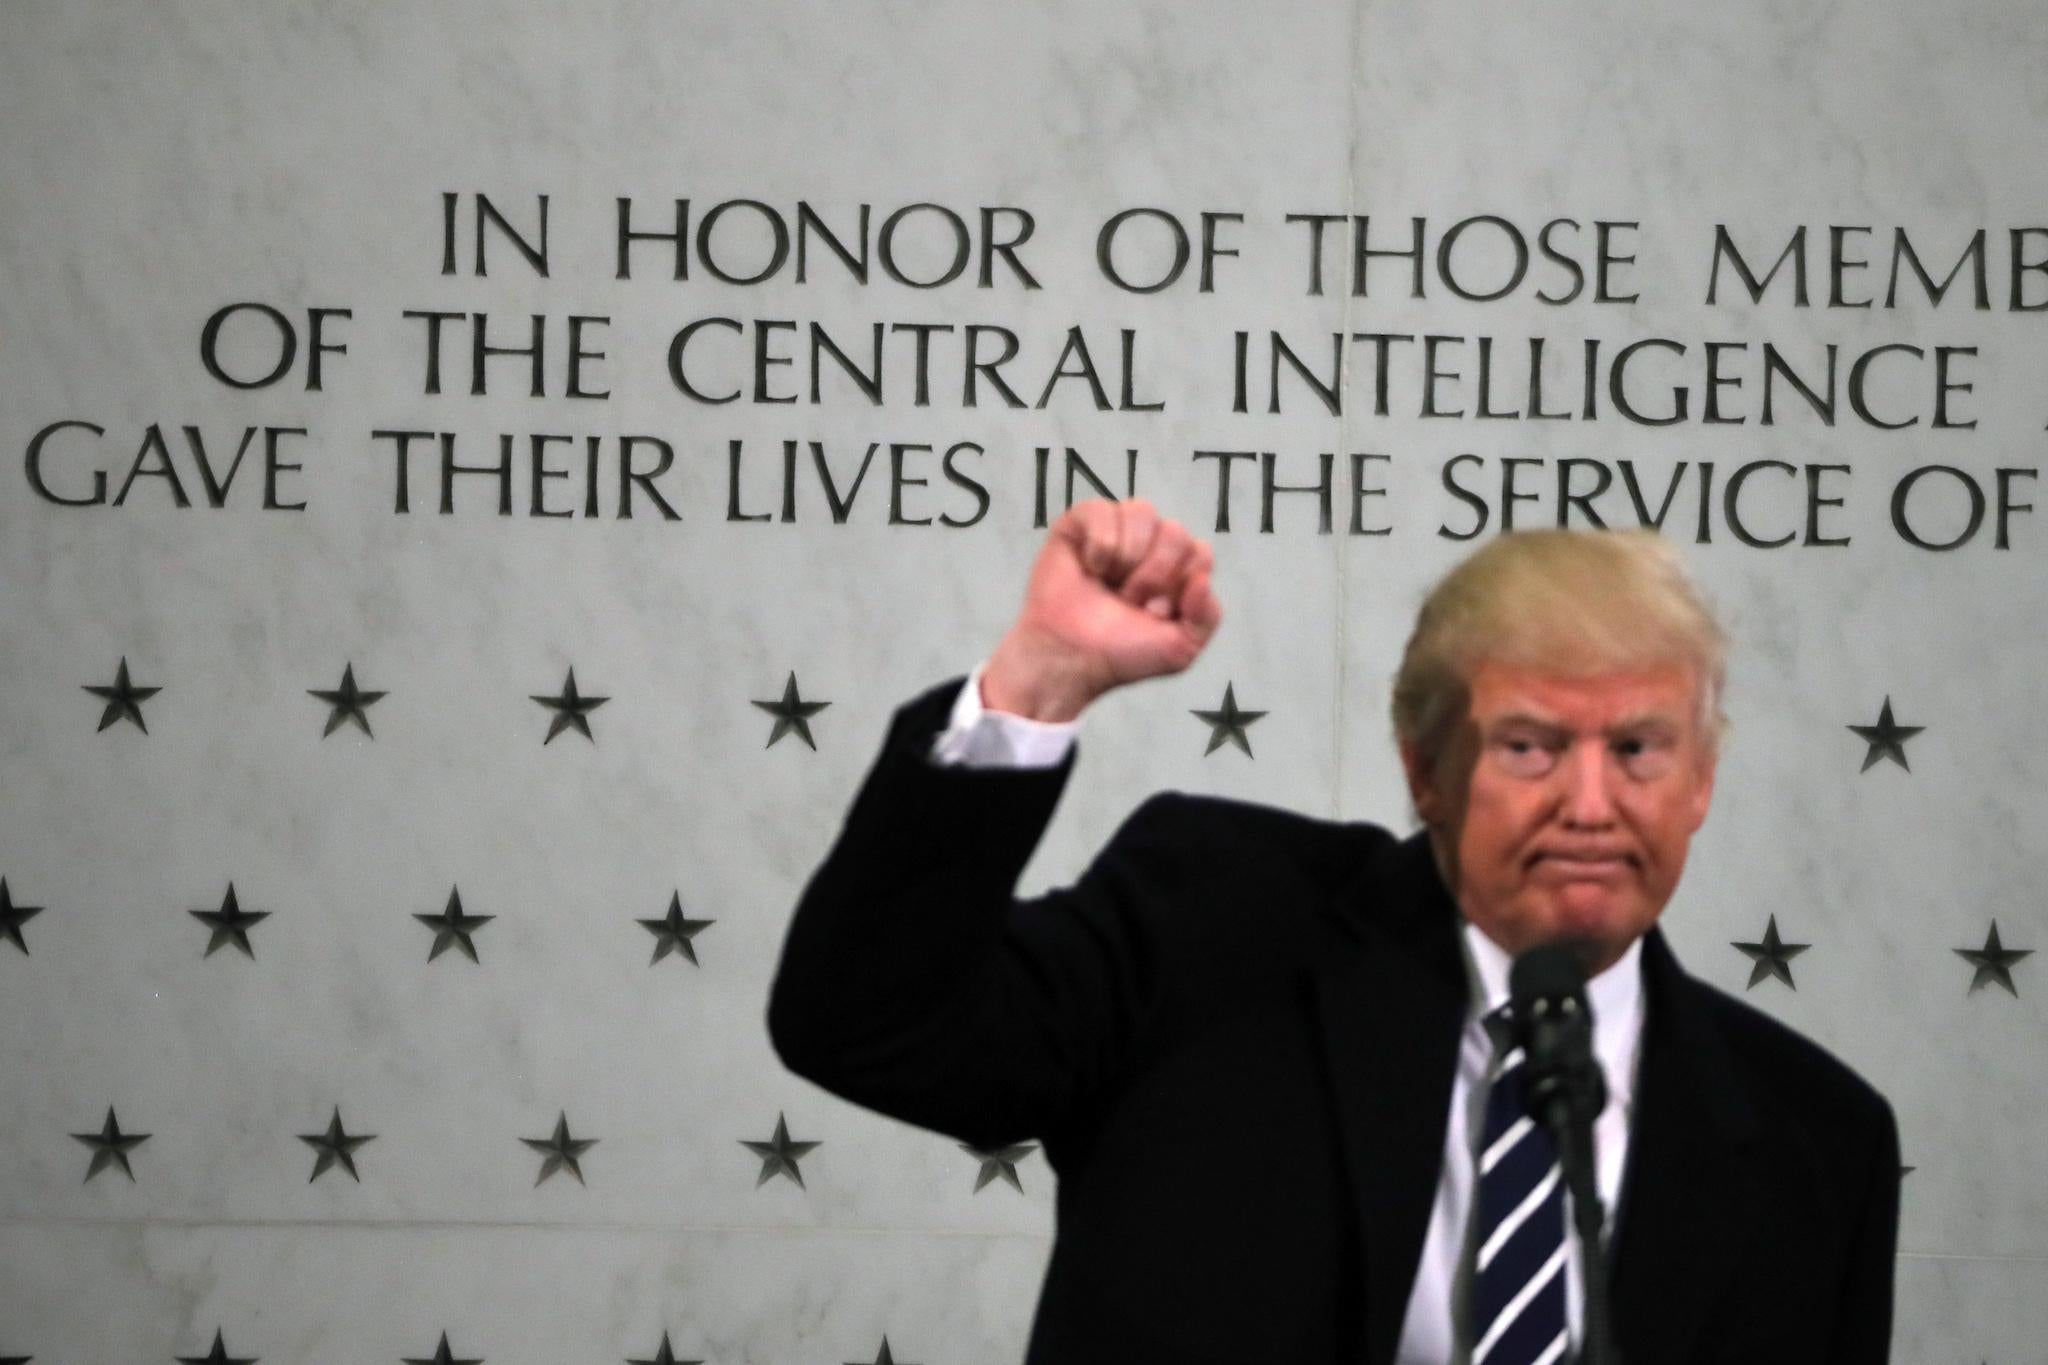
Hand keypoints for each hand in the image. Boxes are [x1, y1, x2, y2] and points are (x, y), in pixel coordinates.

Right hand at [981, 498, 1221, 721]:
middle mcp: (1150, 545)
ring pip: (1143, 512)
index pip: (1200, 552)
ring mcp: (1116, 530)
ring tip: (1108, 584)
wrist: (1070, 657)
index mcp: (1176, 569)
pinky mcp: (1080, 524)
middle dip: (1154, 575)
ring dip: (1127, 558)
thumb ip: (1207, 617)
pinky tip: (1089, 568)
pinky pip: (1103, 510)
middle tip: (1128, 601)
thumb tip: (1202, 579)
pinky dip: (1100, 544)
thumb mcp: (1180, 649)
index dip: (1179, 584)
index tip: (1155, 613)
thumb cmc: (1120, 652)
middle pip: (1176, 532)